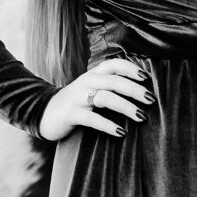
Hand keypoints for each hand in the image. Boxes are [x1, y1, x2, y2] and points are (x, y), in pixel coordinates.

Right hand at [38, 57, 154, 140]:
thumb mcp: (90, 88)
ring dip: (126, 107)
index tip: (146, 77)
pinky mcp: (71, 114)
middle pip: (114, 81)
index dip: (131, 68)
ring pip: (105, 98)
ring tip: (141, 116)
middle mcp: (86, 82)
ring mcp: (78, 97)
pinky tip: (121, 132)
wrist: (44, 113)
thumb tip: (139, 90)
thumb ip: (109, 85)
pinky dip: (108, 125)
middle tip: (151, 99)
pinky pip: (92, 119)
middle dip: (135, 90)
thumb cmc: (76, 101)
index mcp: (93, 74)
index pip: (114, 64)